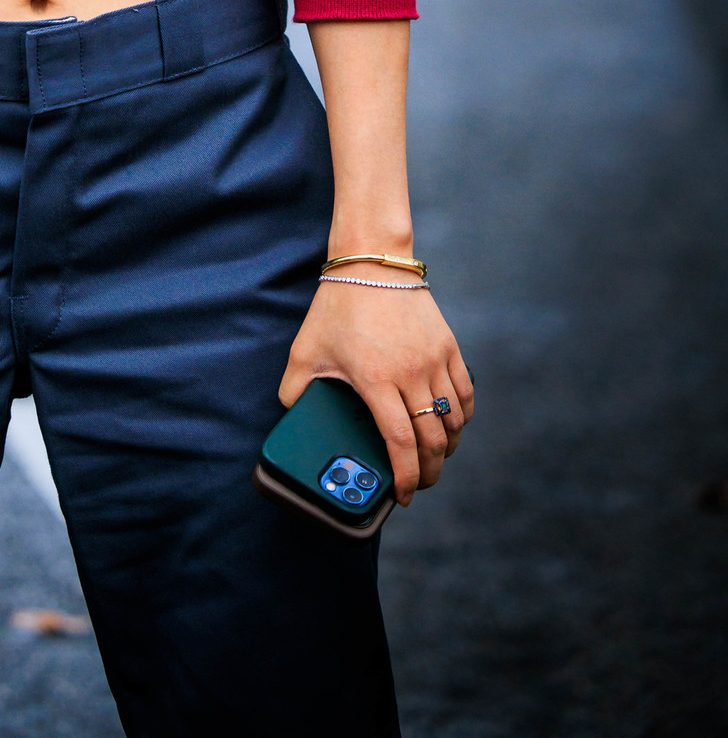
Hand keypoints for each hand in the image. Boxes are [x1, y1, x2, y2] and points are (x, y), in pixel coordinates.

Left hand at [279, 278, 473, 504]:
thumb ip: (295, 388)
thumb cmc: (337, 306)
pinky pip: (465, 395)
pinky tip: (450, 428)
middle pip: (432, 441)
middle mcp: (410, 374)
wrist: (371, 262)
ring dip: (446, 449)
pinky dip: (462, 419)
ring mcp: (434, 361)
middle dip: (428, 473)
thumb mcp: (305, 349)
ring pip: (454, 422)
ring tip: (433, 459)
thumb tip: (291, 415)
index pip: (400, 443)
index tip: (403, 496)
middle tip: (418, 484)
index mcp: (375, 379)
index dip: (406, 477)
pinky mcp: (449, 348)